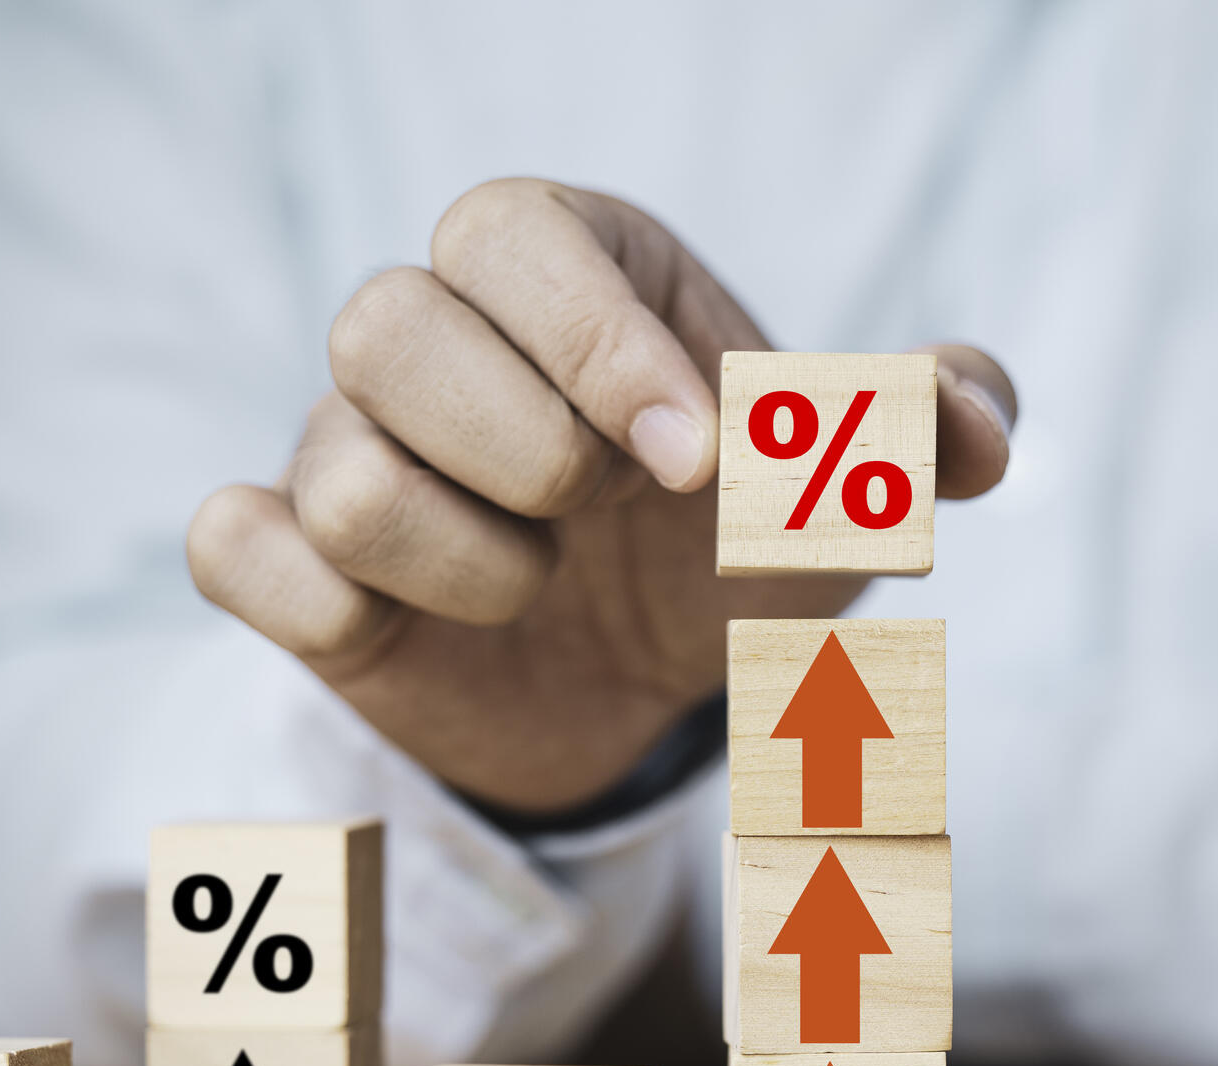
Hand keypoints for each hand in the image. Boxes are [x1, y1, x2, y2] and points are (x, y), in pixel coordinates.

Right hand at [187, 179, 1015, 813]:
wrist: (640, 684)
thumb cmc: (733, 549)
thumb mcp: (841, 500)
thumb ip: (924, 435)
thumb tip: (982, 432)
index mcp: (563, 272)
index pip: (512, 229)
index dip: (592, 342)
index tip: (696, 463)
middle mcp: (432, 337)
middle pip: (382, 323)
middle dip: (526, 452)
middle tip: (602, 521)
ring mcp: (341, 443)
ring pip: (337, 469)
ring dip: (471, 566)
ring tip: (537, 584)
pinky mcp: (287, 556)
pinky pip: (235, 548)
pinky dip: (333, 609)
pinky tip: (415, 631)